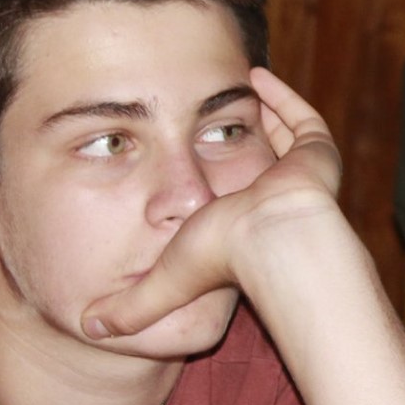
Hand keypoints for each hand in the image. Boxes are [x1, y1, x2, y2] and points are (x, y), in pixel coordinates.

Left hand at [81, 68, 344, 338]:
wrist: (273, 243)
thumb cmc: (222, 256)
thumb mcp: (163, 281)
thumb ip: (132, 306)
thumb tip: (86, 328)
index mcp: (244, 225)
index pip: (227, 197)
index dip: (205, 176)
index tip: (180, 150)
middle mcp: (274, 201)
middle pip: (255, 163)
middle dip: (235, 138)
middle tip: (211, 112)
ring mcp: (299, 176)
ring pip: (281, 138)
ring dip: (256, 113)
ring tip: (233, 87)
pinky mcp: (317, 155)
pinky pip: (303, 119)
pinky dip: (281, 97)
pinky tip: (254, 76)